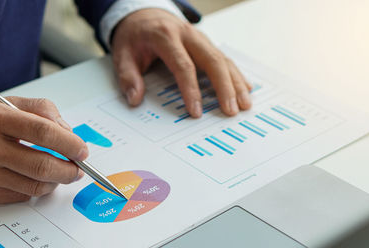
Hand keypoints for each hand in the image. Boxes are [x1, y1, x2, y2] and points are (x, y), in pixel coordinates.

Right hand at [0, 97, 87, 203]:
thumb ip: (38, 110)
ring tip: (62, 174)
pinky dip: (35, 190)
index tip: (82, 149)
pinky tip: (37, 181)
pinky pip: (19, 196)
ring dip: (56, 182)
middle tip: (79, 168)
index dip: (70, 143)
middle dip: (70, 169)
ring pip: (34, 186)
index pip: (43, 131)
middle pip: (42, 165)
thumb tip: (67, 131)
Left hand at [112, 8, 252, 117]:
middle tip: (231, 110)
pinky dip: (236, 75)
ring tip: (245, 104)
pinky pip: (225, 59)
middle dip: (225, 87)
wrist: (143, 15)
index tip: (196, 111)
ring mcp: (200, 39)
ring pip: (223, 59)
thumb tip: (135, 99)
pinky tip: (246, 88)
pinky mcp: (206, 44)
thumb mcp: (122, 53)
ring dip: (236, 83)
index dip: (191, 90)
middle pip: (212, 60)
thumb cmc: (135, 36)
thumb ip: (128, 76)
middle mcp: (188, 35)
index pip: (183, 65)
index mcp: (165, 36)